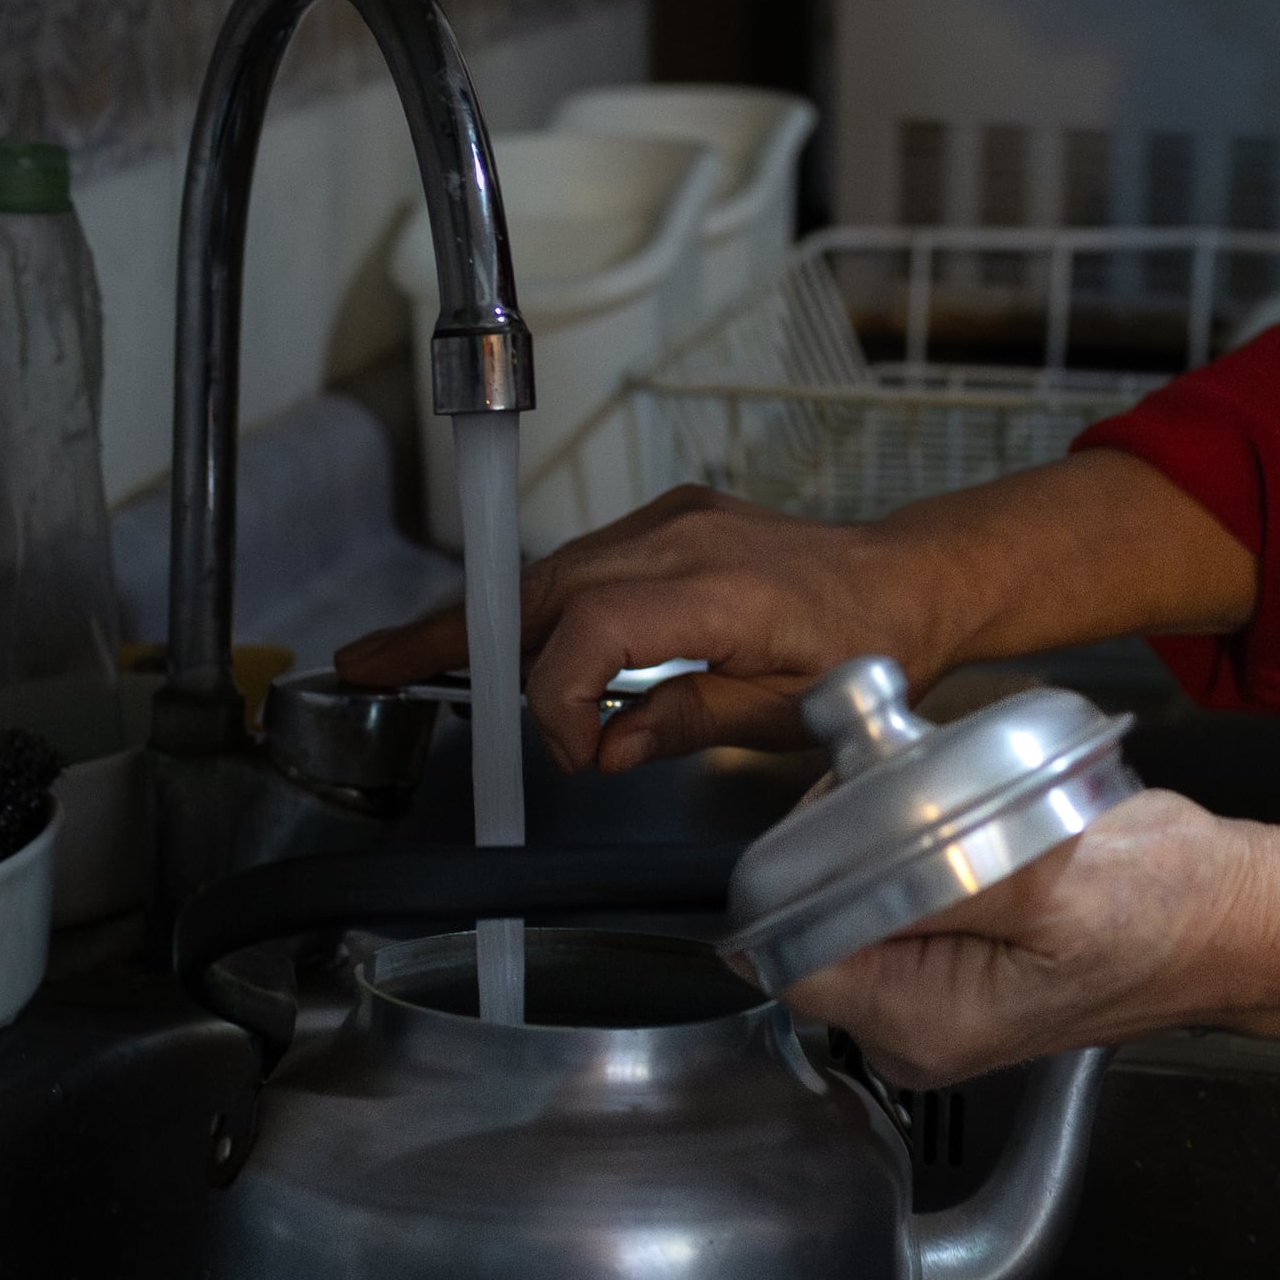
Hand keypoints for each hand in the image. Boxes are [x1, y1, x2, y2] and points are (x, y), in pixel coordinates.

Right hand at [333, 484, 966, 771]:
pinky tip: (484, 639)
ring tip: (398, 655)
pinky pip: (579, 563)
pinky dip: (527, 602)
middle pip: (542, 587)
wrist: (909, 582)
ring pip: (549, 570)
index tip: (570, 757)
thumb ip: (685, 727)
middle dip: (450, 633)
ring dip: (476, 616)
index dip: (556, 699)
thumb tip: (598, 752)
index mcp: (718, 589)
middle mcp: (683, 539)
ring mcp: (670, 522)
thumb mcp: (785, 714)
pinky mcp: (666, 524)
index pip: (592, 630)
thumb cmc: (865, 649)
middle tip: (369, 668)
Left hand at [779, 788, 1276, 1083]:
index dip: (800, 866)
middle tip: (918, 786)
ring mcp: (933, 998)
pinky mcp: (960, 965)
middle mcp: (911, 1026)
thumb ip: (933, 884)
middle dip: (846, 842)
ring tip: (959, 803)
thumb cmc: (1169, 907)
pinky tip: (977, 827)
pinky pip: (901, 899)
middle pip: (813, 922)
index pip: (787, 950)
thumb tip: (833, 873)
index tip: (853, 802)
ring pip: (855, 902)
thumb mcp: (1052, 883)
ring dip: (887, 840)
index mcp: (918, 1023)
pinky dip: (923, 851)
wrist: (1240, 920)